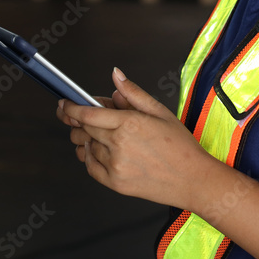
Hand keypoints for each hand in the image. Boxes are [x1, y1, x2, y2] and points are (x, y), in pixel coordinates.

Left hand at [57, 68, 215, 210]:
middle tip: (83, 118)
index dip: (71, 108)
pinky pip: (91, 167)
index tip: (64, 104)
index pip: (88, 114)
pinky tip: (100, 151)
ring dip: (87, 139)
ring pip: (86, 147)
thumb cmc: (180, 146)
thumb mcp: (160, 111)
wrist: (193, 180)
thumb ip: (133, 93)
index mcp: (129, 123)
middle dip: (77, 121)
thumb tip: (116, 75)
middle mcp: (119, 144)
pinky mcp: (116, 183)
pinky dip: (89, 157)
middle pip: (83, 129)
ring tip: (102, 136)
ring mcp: (116, 166)